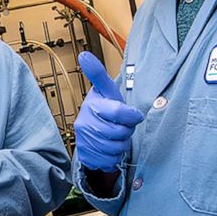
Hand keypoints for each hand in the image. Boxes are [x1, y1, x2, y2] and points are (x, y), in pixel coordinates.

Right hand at [74, 52, 144, 172]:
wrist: (91, 131)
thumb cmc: (104, 108)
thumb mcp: (106, 90)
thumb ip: (98, 74)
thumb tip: (84, 55)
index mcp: (92, 106)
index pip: (119, 113)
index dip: (131, 116)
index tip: (133, 115)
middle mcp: (84, 123)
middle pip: (120, 133)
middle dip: (126, 131)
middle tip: (121, 125)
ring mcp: (84, 141)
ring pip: (116, 148)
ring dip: (121, 144)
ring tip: (115, 136)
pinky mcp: (86, 156)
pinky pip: (109, 160)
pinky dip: (114, 156)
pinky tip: (110, 147)